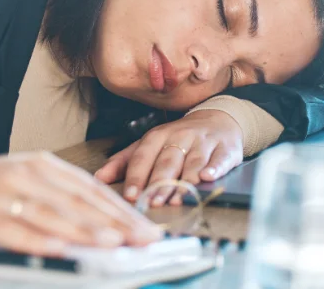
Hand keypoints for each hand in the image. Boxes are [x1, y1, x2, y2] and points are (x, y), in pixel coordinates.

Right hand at [0, 152, 161, 255]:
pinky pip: (15, 231)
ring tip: (114, 243)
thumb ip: (61, 199)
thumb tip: (106, 223)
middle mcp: (27, 175)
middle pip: (79, 202)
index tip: (148, 227)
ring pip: (53, 216)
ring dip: (87, 231)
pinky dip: (39, 241)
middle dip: (116, 223)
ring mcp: (4, 195)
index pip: (91, 189)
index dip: (122, 210)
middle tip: (143, 239)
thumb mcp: (25, 183)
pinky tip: (61, 248)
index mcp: (42, 164)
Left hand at [94, 110, 243, 206]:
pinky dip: (214, 168)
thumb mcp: (149, 144)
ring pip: (192, 163)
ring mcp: (203, 142)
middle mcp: (180, 136)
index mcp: (157, 136)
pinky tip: (207, 177)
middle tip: (152, 203)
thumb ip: (124, 161)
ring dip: (184, 182)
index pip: (143, 156)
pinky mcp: (224, 149)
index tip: (130, 196)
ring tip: (176, 200)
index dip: (136, 177)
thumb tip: (98, 178)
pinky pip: (219, 159)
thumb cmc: (178, 138)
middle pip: (167, 162)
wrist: (217, 120)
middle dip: (159, 184)